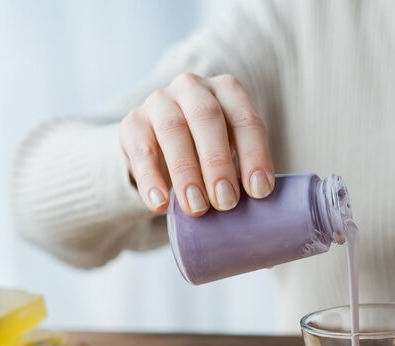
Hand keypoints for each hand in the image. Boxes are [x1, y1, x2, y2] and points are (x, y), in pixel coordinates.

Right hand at [119, 73, 275, 215]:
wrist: (163, 143)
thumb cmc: (210, 150)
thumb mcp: (233, 151)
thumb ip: (245, 170)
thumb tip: (261, 206)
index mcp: (228, 91)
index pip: (245, 119)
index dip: (254, 155)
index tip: (259, 192)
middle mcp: (193, 88)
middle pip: (206, 118)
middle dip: (218, 163)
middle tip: (226, 202)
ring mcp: (160, 101)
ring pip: (172, 130)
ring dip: (186, 172)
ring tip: (196, 208)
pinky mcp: (133, 122)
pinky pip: (140, 150)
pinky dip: (150, 179)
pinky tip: (159, 204)